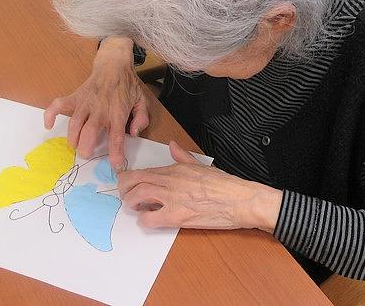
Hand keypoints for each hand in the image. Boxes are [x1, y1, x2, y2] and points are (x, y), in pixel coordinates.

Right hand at [43, 36, 148, 168]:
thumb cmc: (128, 86)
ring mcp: (85, 103)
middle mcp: (100, 110)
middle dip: (86, 147)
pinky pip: (59, 105)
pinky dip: (51, 114)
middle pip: (90, 132)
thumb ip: (141, 119)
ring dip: (72, 137)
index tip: (116, 166)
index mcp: (117, 113)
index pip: (116, 137)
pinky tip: (49, 126)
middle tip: (87, 155)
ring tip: (75, 145)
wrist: (113, 65)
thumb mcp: (142, 101)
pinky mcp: (75, 97)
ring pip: (74, 123)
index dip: (116, 154)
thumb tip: (133, 134)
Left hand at [118, 141, 282, 231]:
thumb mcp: (201, 165)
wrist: (240, 200)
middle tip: (125, 196)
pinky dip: (144, 220)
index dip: (130, 177)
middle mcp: (170, 180)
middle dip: (124, 188)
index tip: (127, 183)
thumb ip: (183, 155)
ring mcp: (172, 198)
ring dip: (130, 202)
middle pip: (133, 180)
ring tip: (135, 207)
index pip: (143, 170)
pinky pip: (150, 218)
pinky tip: (149, 219)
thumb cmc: (225, 185)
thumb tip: (172, 145)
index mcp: (176, 168)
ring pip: (137, 195)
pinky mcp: (177, 216)